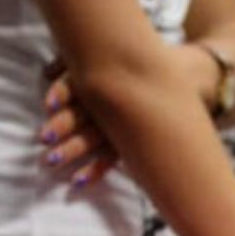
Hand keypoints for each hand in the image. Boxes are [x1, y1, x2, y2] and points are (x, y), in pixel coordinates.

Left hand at [40, 45, 219, 188]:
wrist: (190, 80)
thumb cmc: (140, 65)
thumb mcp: (114, 54)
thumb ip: (76, 62)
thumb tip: (46, 72)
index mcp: (111, 74)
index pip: (84, 80)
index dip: (65, 91)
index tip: (49, 104)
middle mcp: (119, 100)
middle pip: (87, 113)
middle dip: (64, 126)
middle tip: (44, 138)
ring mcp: (129, 124)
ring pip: (97, 139)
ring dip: (73, 151)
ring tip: (50, 160)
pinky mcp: (136, 142)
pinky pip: (113, 158)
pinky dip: (95, 170)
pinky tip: (78, 181)